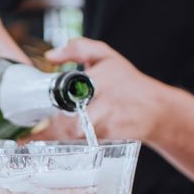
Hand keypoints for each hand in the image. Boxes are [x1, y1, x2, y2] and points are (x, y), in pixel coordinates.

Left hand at [26, 37, 165, 142]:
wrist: (160, 109)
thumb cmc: (128, 82)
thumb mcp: (106, 57)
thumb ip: (78, 48)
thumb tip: (49, 56)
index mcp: (100, 77)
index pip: (65, 95)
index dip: (48, 107)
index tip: (34, 119)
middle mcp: (107, 98)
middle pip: (70, 122)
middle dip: (52, 130)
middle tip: (37, 135)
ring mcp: (112, 119)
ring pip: (77, 134)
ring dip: (62, 138)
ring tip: (51, 139)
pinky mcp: (116, 135)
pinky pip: (88, 143)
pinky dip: (77, 145)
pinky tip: (69, 143)